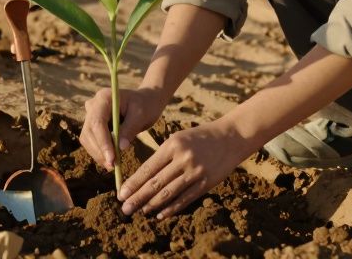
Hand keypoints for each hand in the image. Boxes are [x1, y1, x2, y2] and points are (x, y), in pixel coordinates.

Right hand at [79, 87, 164, 169]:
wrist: (144, 101)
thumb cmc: (145, 105)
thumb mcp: (141, 115)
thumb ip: (130, 129)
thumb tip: (120, 148)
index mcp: (104, 98)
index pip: (97, 122)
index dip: (103, 142)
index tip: (112, 158)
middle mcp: (93, 105)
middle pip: (89, 131)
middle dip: (100, 150)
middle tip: (113, 166)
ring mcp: (91, 114)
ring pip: (87, 138)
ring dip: (98, 153)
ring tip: (113, 165)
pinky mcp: (92, 124)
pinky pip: (91, 140)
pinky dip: (99, 151)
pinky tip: (111, 159)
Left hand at [117, 118, 253, 218]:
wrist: (230, 137)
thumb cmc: (199, 138)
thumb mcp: (178, 139)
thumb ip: (163, 156)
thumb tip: (143, 178)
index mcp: (172, 145)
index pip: (148, 168)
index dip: (133, 183)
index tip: (121, 193)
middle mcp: (183, 159)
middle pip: (156, 183)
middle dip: (138, 197)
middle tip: (125, 208)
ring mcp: (195, 172)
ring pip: (169, 193)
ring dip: (152, 204)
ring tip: (140, 211)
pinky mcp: (206, 182)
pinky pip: (185, 198)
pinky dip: (171, 208)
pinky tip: (160, 214)